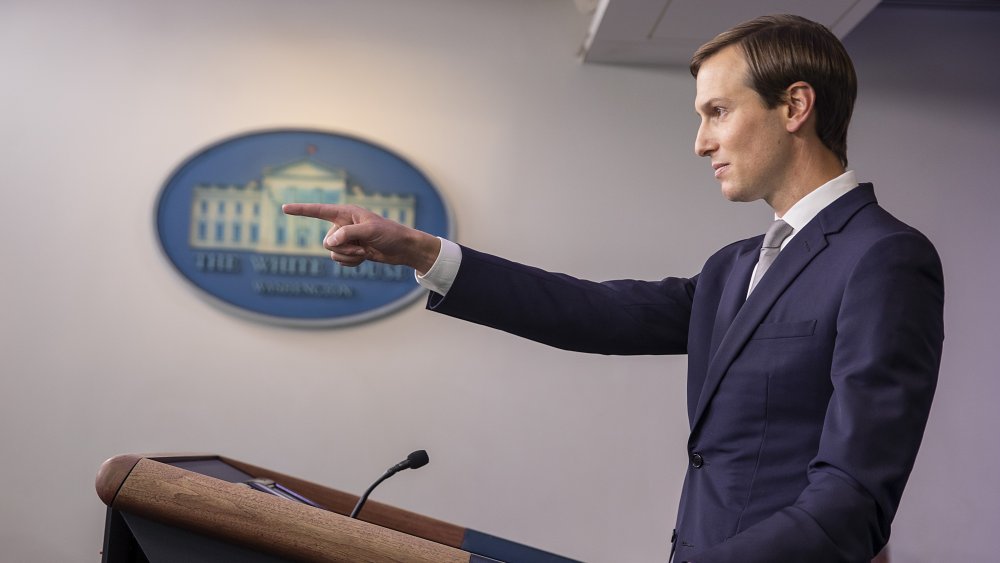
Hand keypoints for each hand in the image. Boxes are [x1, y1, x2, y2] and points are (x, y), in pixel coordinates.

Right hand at [281, 203, 440, 272]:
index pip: (319, 211)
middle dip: (344, 248)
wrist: (402, 248)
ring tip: (365, 252)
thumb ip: (348, 234)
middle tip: (363, 246)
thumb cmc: (389, 234)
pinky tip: (364, 258)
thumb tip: (330, 242)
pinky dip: (351, 262)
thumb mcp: (370, 231)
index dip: (301, 210)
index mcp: (346, 213)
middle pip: (327, 241)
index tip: (284, 208)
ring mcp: (346, 239)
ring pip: (332, 253)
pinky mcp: (350, 251)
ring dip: (348, 256)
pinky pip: (339, 261)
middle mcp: (342, 225)